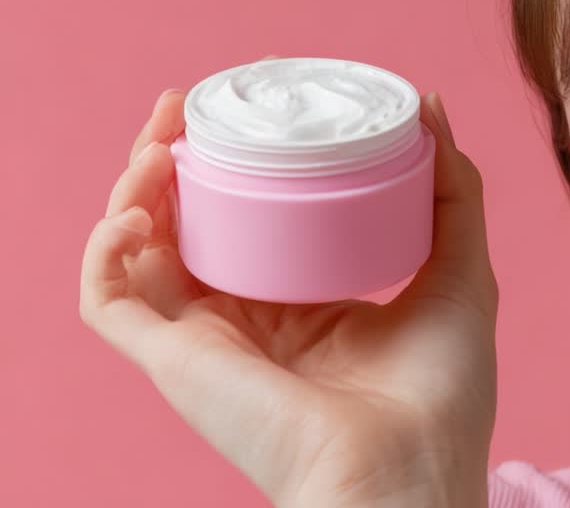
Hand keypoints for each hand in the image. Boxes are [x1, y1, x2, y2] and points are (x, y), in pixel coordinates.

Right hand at [80, 79, 498, 507]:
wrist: (412, 471)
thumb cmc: (443, 393)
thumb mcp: (459, 270)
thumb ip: (452, 193)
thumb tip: (429, 105)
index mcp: (304, 304)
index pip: (250, 221)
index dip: (237, 162)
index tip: (250, 102)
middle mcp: (248, 320)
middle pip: (188, 225)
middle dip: (173, 159)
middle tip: (183, 105)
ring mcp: (207, 340)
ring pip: (138, 253)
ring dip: (133, 188)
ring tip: (159, 139)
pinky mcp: (176, 363)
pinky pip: (110, 304)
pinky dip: (104, 253)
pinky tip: (136, 214)